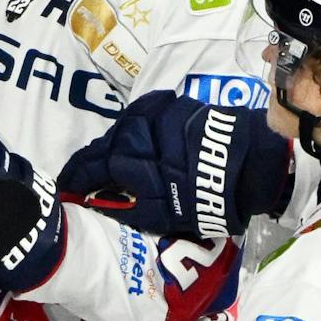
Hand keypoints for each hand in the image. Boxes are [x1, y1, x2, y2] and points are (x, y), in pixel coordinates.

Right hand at [58, 90, 291, 238]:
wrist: (254, 166)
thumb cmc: (209, 198)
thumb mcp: (163, 216)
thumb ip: (125, 208)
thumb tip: (97, 202)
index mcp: (133, 157)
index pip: (92, 166)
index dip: (77, 178)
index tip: (66, 187)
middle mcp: (139, 129)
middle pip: (106, 144)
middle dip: (94, 162)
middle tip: (87, 178)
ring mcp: (158, 113)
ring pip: (124, 128)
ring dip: (116, 146)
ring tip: (113, 163)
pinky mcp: (176, 104)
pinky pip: (145, 117)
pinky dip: (137, 131)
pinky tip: (139, 143)